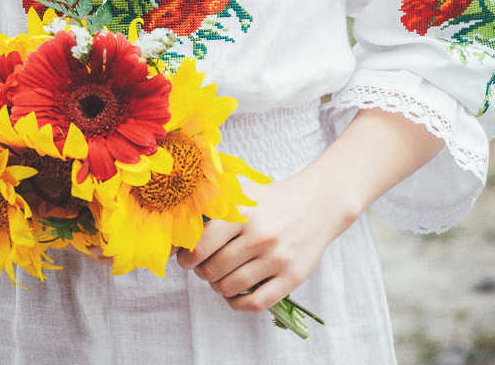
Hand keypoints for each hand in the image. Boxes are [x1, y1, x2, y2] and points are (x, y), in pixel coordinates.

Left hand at [175, 175, 346, 313]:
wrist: (316, 205)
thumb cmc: (271, 198)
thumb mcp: (242, 190)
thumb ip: (211, 201)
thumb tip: (178, 220)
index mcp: (243, 213)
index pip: (202, 245)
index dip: (187, 257)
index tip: (184, 258)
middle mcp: (259, 236)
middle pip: (214, 269)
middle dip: (201, 272)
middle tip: (201, 267)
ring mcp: (277, 258)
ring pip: (231, 287)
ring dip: (217, 286)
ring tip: (218, 277)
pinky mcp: (292, 277)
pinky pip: (256, 303)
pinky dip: (237, 304)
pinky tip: (233, 295)